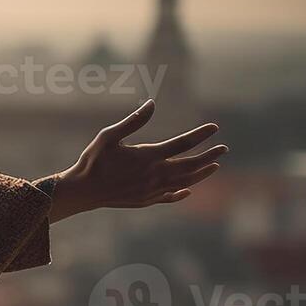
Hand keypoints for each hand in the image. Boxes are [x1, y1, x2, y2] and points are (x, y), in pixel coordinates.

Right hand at [48, 99, 225, 221]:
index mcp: (148, 156)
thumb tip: (151, 104)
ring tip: (214, 166)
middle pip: (190, 165)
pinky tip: (188, 190)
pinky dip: (181, 193)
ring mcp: (151, 190)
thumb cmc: (93, 161)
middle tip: (223, 149)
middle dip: (209, 156)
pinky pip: (169, 197)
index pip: (183, 143)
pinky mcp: (145, 201)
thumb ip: (132, 121)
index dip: (200, 135)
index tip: (214, 127)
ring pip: (184, 182)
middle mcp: (154, 175)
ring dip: (201, 174)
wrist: (82, 191)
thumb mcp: (109, 136)